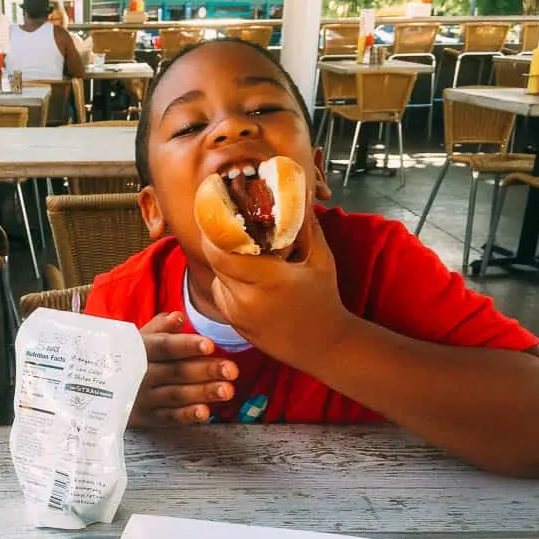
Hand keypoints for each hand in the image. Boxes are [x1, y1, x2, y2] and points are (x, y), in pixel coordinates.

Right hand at [130, 312, 238, 425]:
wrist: (89, 387)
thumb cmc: (122, 358)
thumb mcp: (134, 339)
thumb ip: (159, 328)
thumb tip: (179, 317)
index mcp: (139, 350)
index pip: (165, 347)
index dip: (187, 346)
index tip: (210, 345)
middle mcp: (139, 374)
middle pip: (176, 371)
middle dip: (205, 370)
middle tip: (232, 369)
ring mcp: (141, 398)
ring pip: (175, 395)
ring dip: (203, 393)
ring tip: (227, 390)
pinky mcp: (144, 418)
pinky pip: (168, 417)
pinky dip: (186, 415)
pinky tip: (205, 412)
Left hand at [201, 208, 354, 373]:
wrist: (324, 347)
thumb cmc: (324, 301)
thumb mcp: (321, 259)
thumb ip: (306, 225)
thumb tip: (298, 191)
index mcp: (268, 280)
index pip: (221, 252)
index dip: (214, 231)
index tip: (219, 212)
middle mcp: (246, 299)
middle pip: (215, 261)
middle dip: (218, 241)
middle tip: (227, 223)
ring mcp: (237, 315)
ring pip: (216, 277)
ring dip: (223, 261)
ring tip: (242, 250)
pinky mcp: (233, 324)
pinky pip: (221, 293)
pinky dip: (228, 280)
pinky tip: (248, 275)